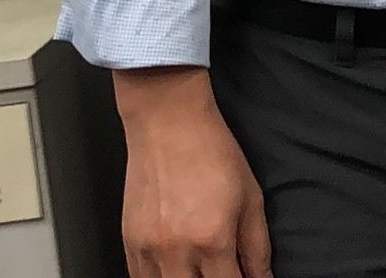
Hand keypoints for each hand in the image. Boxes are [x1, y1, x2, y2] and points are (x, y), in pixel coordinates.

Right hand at [114, 67, 270, 277]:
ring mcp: (149, 248)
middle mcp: (178, 250)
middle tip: (222, 271)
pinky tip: (174, 271)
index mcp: (213, 239)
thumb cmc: (211, 152)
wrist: (169, 123)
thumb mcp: (250, 197)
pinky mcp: (129, 241)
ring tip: (198, 269)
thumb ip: (257, 246)